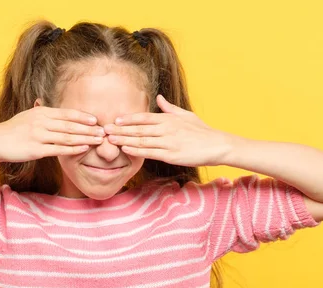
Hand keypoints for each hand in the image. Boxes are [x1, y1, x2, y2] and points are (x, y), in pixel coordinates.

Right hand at [0, 106, 104, 162]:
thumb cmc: (11, 130)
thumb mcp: (27, 116)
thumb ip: (41, 114)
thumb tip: (48, 107)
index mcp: (41, 112)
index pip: (67, 113)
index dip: (82, 116)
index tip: (96, 120)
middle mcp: (42, 122)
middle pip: (70, 124)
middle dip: (89, 128)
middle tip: (104, 131)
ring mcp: (39, 136)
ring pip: (67, 136)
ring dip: (85, 138)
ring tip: (99, 140)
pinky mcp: (36, 149)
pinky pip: (58, 148)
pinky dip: (73, 148)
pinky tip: (84, 148)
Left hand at [103, 94, 235, 166]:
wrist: (217, 145)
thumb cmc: (202, 131)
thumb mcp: (185, 115)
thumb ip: (169, 108)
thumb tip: (158, 98)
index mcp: (168, 119)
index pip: (144, 118)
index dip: (128, 119)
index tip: (115, 120)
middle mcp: (166, 129)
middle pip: (139, 129)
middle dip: (120, 129)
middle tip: (104, 129)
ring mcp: (168, 142)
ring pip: (142, 140)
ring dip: (124, 140)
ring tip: (110, 140)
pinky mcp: (171, 155)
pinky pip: (151, 152)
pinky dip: (137, 151)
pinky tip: (126, 150)